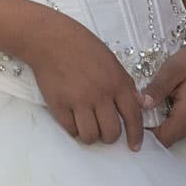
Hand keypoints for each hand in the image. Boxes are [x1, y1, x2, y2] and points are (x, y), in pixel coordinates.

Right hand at [20, 10, 144, 150]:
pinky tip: (72, 119)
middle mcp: (100, 95)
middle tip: (103, 130)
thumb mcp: (110, 60)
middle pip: (111, 132)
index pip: (133, 117)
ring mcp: (78, 101)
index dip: (135, 135)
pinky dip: (73, 129)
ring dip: (90, 135)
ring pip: (90, 136)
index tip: (134, 146)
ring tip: (87, 126)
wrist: (48, 38)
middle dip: (109, 136)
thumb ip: (125, 83)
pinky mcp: (58, 104)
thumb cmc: (81, 45)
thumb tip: (138, 104)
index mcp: (117, 82)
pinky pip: (70, 129)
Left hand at [140, 34, 185, 148]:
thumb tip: (140, 105)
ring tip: (160, 100)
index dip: (147, 132)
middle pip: (172, 137)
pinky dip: (180, 118)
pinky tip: (175, 101)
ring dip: (169, 122)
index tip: (134, 119)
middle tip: (144, 106)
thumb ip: (156, 89)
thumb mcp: (172, 69)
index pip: (164, 138)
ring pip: (182, 132)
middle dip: (157, 126)